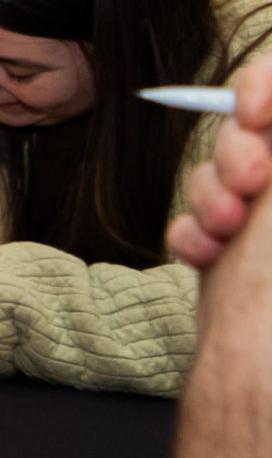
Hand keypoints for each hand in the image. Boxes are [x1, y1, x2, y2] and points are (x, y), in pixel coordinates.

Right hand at [168, 58, 271, 271]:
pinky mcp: (235, 252)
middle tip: (247, 180)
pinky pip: (197, 221)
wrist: (259, 369)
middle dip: (237, 151)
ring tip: (224, 230)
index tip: (259, 110)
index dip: (268, 88)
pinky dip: (192, 234)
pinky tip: (206, 254)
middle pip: (256, 131)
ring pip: (219, 174)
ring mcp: (269, 224)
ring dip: (209, 197)